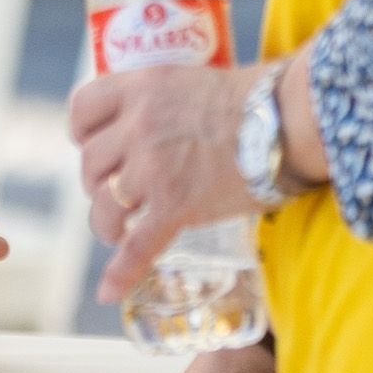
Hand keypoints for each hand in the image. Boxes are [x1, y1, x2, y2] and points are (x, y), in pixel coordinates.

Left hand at [72, 60, 258, 301]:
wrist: (289, 121)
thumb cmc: (256, 99)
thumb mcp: (191, 81)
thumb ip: (163, 102)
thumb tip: (161, 123)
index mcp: (141, 88)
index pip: (83, 109)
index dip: (83, 132)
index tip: (92, 143)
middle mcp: (138, 126)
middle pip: (91, 162)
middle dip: (99, 180)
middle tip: (119, 191)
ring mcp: (153, 168)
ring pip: (104, 203)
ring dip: (106, 221)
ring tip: (119, 229)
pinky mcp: (176, 207)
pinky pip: (137, 245)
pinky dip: (121, 272)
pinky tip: (108, 291)